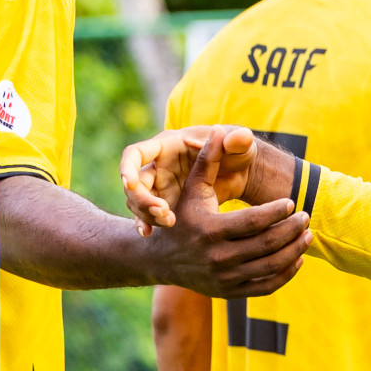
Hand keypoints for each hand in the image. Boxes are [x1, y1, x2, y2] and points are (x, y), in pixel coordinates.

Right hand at [121, 124, 259, 233]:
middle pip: (134, 184)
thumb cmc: (238, 152)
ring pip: (138, 202)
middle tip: (163, 212)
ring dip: (147, 214)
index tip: (130, 183)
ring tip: (169, 223)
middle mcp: (158, 165)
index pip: (135, 153)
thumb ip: (237, 140)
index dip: (128, 167)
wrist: (242, 174)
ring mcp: (159, 186)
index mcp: (168, 146)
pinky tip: (149, 234)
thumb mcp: (240, 146)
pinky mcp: (164, 203)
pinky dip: (146, 224)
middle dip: (142, 199)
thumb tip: (236, 135)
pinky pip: (147, 216)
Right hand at [145, 127, 309, 298]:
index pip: (253, 222)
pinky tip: (297, 257)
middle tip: (307, 216)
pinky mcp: (230, 292)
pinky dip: (286, 274)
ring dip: (294, 251)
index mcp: (210, 230)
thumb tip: (222, 130)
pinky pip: (265, 286)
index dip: (277, 212)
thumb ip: (208, 160)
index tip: (292, 201)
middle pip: (266, 245)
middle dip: (292, 230)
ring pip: (270, 267)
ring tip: (308, 234)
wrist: (161, 259)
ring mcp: (224, 279)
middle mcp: (217, 258)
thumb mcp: (192, 188)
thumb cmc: (182, 216)